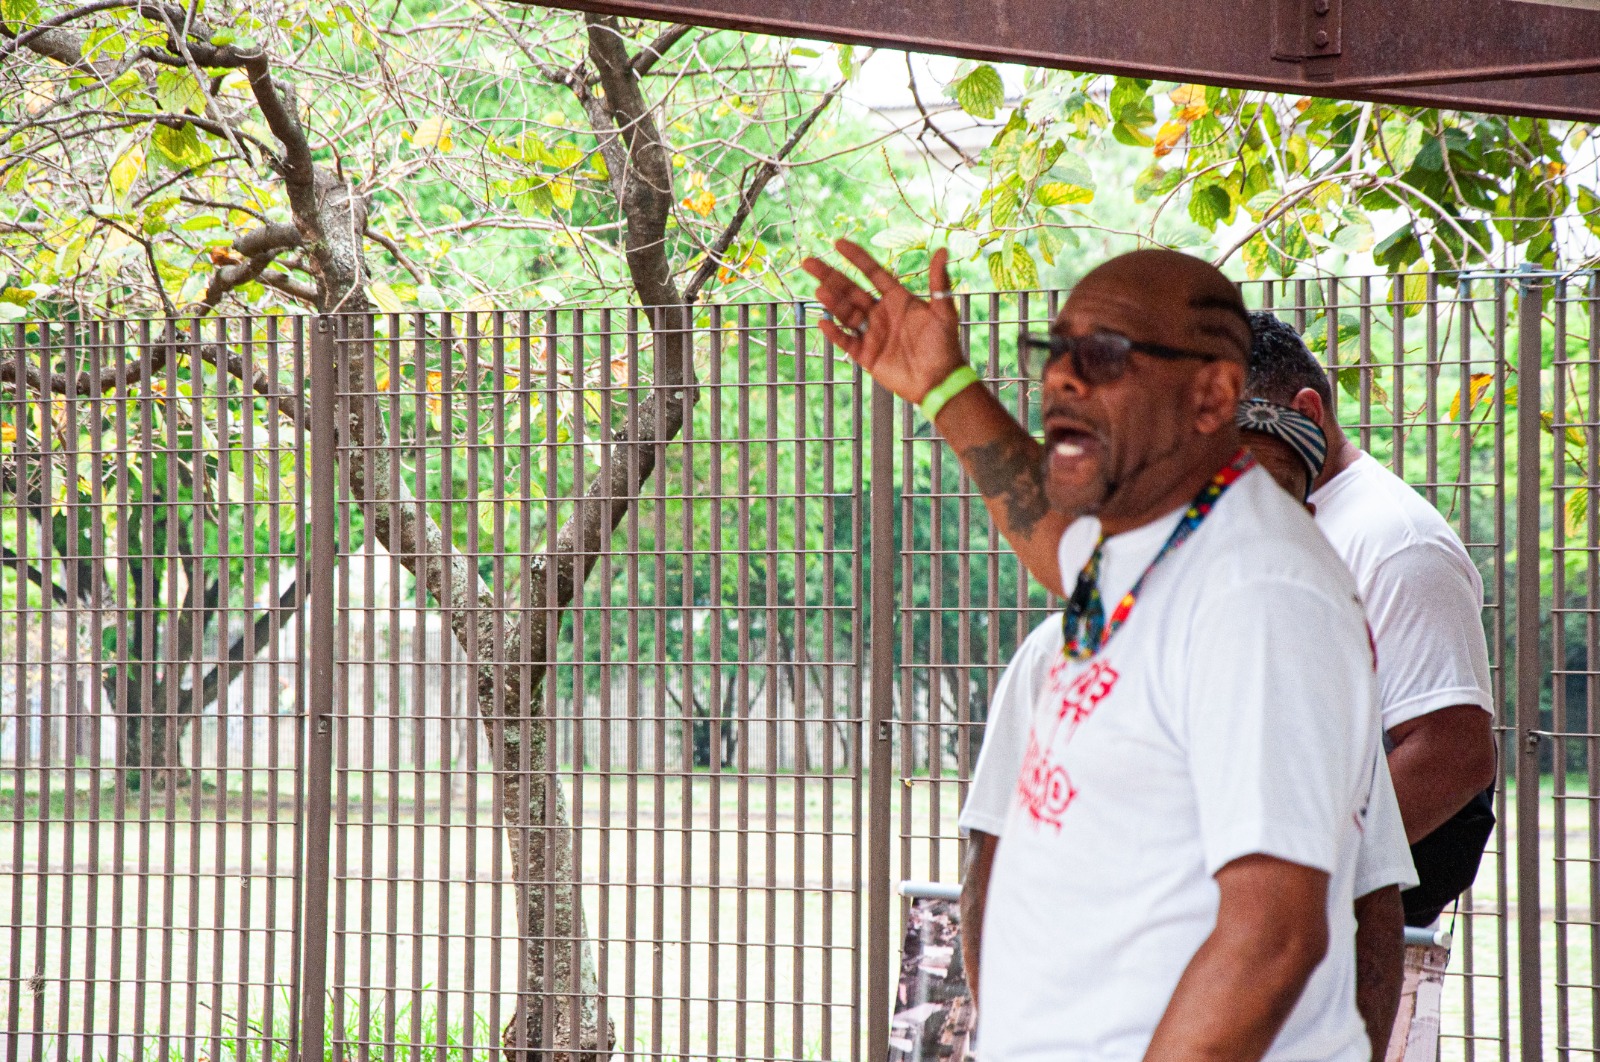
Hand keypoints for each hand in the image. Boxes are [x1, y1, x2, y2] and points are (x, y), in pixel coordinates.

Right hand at [801, 239, 964, 403]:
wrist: (939, 381)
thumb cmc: (944, 346)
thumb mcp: (943, 311)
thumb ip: (939, 281)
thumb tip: (942, 249)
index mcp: (897, 299)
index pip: (872, 273)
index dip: (856, 258)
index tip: (838, 243)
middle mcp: (881, 313)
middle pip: (850, 290)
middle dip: (830, 275)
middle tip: (809, 262)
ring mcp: (872, 333)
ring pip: (845, 313)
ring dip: (832, 301)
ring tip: (819, 290)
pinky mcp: (866, 355)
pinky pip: (846, 341)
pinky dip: (834, 333)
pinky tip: (823, 321)